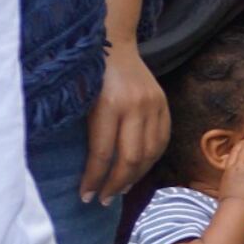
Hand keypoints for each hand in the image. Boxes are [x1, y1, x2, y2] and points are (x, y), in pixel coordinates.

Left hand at [83, 33, 166, 201]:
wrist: (113, 43)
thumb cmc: (86, 74)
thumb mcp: (79, 101)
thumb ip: (87, 131)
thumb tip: (88, 169)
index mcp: (108, 105)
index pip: (102, 153)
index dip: (94, 179)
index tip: (85, 197)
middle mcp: (135, 107)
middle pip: (131, 158)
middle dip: (116, 183)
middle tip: (103, 200)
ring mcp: (154, 105)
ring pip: (150, 152)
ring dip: (136, 176)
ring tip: (121, 189)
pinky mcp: (164, 104)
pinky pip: (162, 140)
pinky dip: (151, 159)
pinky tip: (139, 169)